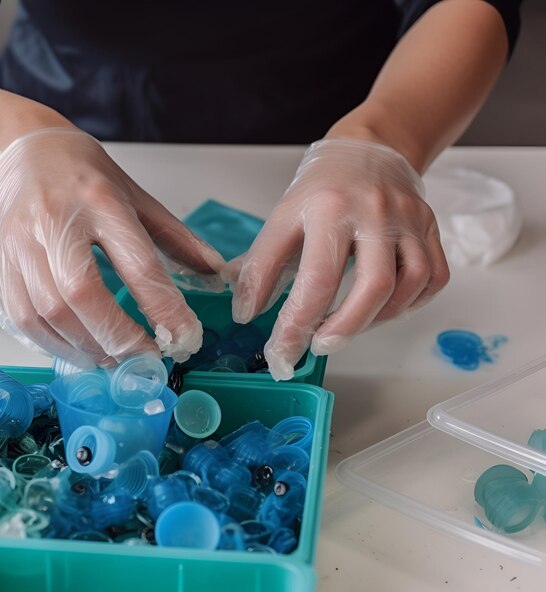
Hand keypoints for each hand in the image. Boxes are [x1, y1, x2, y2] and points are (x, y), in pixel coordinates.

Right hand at [0, 127, 224, 365]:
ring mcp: (19, 244)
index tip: (184, 338)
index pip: (137, 264)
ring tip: (115, 357)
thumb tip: (214, 272)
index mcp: (100, 201)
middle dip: (119, 338)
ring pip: (48, 313)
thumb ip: (177, 237)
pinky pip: (21, 319)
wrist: (15, 150)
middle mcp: (54, 221)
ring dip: (87, 347)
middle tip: (145, 358)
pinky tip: (79, 347)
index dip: (163, 309)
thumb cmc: (81, 173)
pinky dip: (53, 344)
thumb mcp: (136, 195)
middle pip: (83, 294)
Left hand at [225, 137, 448, 379]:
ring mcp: (409, 219)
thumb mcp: (282, 218)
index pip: (316, 279)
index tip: (282, 354)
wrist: (368, 151)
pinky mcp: (430, 227)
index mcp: (329, 207)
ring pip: (409, 285)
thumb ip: (260, 265)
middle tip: (319, 345)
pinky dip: (410, 303)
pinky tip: (382, 307)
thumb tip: (245, 312)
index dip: (296, 325)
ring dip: (376, 318)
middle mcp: (374, 211)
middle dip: (344, 329)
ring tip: (347, 325)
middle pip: (372, 287)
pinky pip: (433, 278)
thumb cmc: (322, 189)